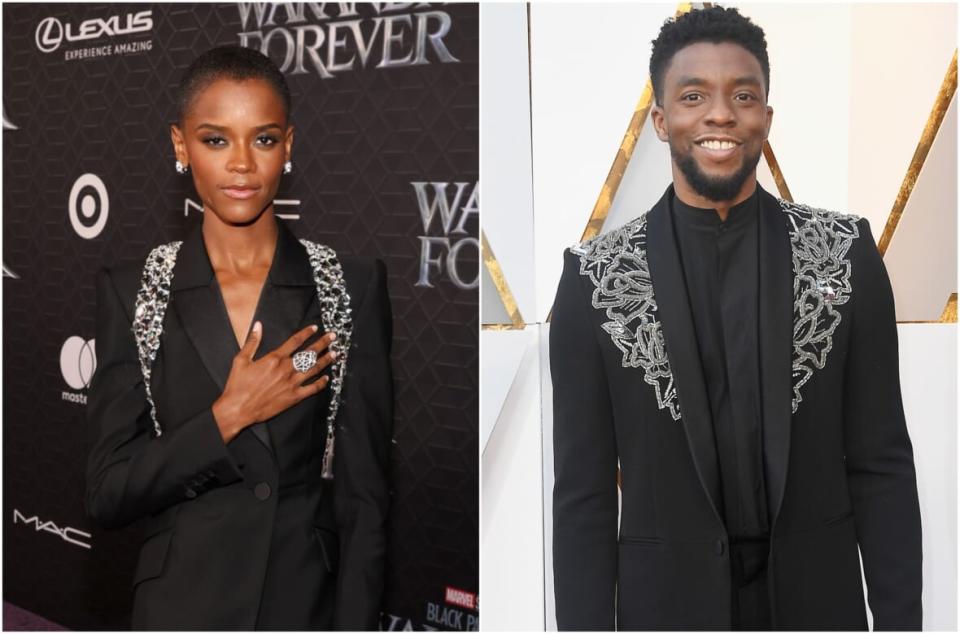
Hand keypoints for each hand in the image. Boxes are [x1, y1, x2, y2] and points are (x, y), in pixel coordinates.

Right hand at [212, 322, 337, 442]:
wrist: (239, 409)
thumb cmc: (238, 385)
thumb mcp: (241, 360)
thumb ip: (252, 341)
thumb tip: (258, 325)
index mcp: (274, 358)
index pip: (295, 341)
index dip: (306, 333)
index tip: (315, 328)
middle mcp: (286, 369)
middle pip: (309, 353)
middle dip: (323, 343)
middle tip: (333, 337)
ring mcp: (292, 383)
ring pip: (314, 369)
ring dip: (326, 360)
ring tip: (335, 353)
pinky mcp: (294, 397)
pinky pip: (312, 388)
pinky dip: (321, 383)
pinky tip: (327, 378)